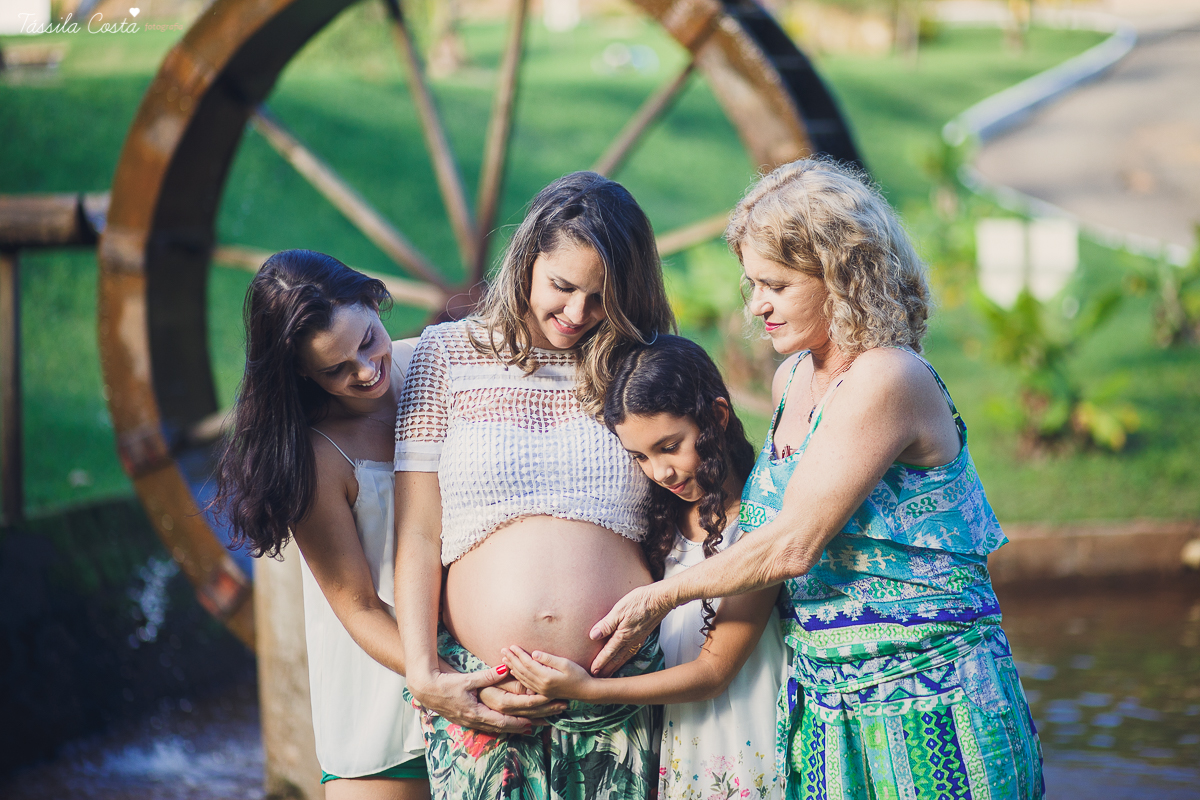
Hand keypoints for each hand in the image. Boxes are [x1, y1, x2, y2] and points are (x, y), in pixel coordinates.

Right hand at [408, 665, 535, 734]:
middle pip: (500, 728)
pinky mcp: (464, 719)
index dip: (517, 723)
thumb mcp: (468, 679)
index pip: (501, 721)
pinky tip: (503, 724)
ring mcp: (468, 722)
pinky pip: (485, 726)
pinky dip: (497, 725)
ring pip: (493, 729)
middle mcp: (473, 721)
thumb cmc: (445, 684)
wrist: (426, 690)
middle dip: (517, 728)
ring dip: (509, 728)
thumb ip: (488, 676)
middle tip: (534, 728)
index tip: (531, 724)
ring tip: (524, 727)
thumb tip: (505, 668)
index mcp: (475, 713)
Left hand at [502, 646, 593, 700]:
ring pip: (522, 677)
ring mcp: (541, 690)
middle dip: (512, 659)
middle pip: (522, 670)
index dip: (519, 654)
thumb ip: (548, 659)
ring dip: (512, 667)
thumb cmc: (578, 674)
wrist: (585, 691)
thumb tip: (534, 653)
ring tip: (504, 659)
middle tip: (502, 650)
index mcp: (546, 677)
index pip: (528, 663)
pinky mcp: (542, 692)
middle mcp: (541, 685)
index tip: (511, 646)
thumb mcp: (565, 663)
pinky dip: (518, 676)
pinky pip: (526, 683)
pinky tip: (514, 671)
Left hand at [588, 583, 672, 676]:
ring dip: (615, 666)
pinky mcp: (643, 635)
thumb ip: (606, 624)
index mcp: (623, 635)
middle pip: (616, 659)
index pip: (609, 652)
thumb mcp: (619, 610)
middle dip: (606, 669)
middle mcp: (631, 641)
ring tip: (608, 673)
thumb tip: (593, 636)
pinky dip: (625, 659)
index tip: (592, 671)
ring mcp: (638, 639)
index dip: (600, 662)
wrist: (661, 599)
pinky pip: (631, 652)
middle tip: (597, 679)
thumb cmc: (640, 601)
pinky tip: (623, 659)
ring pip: (624, 657)